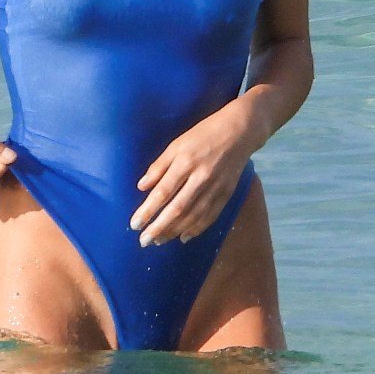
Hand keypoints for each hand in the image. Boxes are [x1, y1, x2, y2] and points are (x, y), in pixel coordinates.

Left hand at [131, 105, 255, 245]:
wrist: (239, 132)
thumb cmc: (203, 135)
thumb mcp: (177, 144)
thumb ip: (159, 166)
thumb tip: (141, 187)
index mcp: (186, 162)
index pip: (163, 192)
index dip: (148, 210)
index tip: (135, 224)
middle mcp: (201, 177)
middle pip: (178, 208)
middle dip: (159, 227)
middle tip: (144, 241)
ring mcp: (216, 187)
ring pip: (194, 215)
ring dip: (175, 230)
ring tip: (159, 241)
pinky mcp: (227, 193)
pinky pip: (211, 215)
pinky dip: (197, 228)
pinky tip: (184, 237)